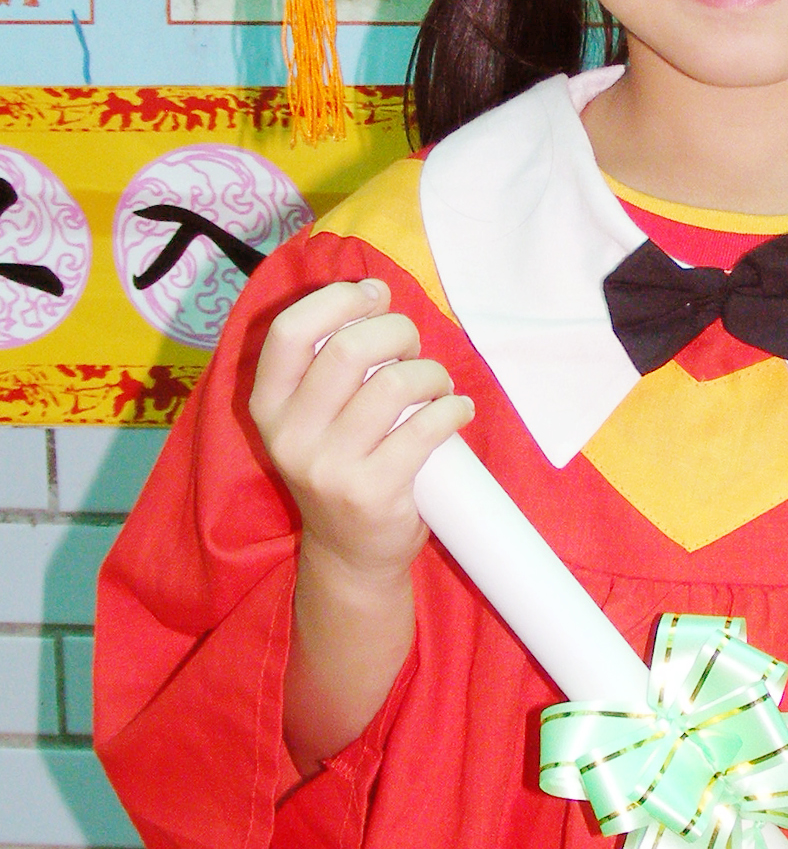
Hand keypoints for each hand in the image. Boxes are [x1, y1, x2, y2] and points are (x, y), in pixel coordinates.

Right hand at [249, 277, 473, 581]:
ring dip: (431, 373)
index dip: (337, 300)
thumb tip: (376, 294)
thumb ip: (329, 361)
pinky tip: (458, 410)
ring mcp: (329, 468)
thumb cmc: (341, 467)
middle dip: (397, 332)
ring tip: (438, 386)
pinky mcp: (372, 492)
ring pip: (393, 384)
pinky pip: (425, 427)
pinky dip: (453, 408)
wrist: (349, 555)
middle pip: (349, 349)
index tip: (374, 296)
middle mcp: (290, 436)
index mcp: (269, 406)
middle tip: (413, 348)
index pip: (289, 331)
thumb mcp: (313, 418)